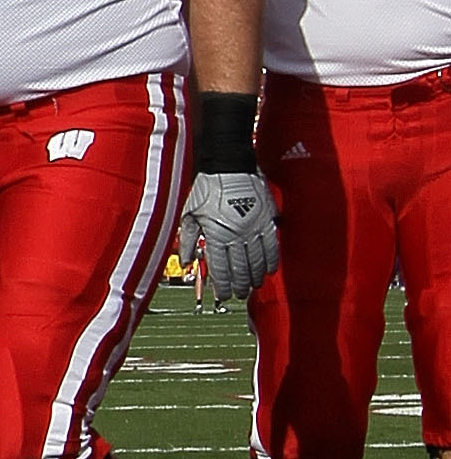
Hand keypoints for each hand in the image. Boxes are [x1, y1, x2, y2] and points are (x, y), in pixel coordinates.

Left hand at [178, 168, 277, 301]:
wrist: (229, 164)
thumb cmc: (206, 187)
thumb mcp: (189, 213)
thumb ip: (186, 240)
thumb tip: (186, 262)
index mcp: (216, 234)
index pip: (220, 268)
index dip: (223, 285)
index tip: (223, 295)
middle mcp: (236, 234)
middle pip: (240, 269)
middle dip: (240, 286)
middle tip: (239, 295)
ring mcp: (253, 228)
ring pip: (257, 261)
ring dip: (255, 277)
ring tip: (253, 286)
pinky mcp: (266, 220)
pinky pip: (272, 246)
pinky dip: (271, 260)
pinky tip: (269, 270)